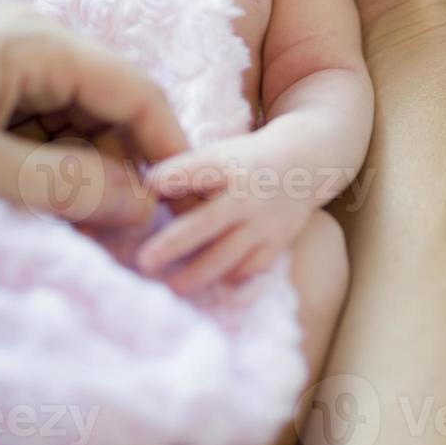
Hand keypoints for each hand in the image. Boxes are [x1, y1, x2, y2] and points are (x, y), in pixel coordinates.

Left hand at [0, 0, 189, 228]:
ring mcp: (10, 49)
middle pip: (107, 100)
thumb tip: (139, 205)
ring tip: (75, 220)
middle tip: (119, 230)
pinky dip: (51, 155)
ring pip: (77, 110)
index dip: (166, 144)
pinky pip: (43, 112)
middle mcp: (33, 35)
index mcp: (35, 42)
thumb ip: (59, 186)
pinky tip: (39, 194)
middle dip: (120, 163)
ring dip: (84, 164)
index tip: (179, 202)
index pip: (132, 88)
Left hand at [135, 131, 314, 294]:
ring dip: (197, 274)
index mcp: (228, 164)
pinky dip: (229, 281)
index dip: (171, 177)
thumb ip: (187, 174)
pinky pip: (250, 269)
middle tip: (144, 261)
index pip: (197, 170)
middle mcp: (246, 194)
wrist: (303, 163)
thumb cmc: (244, 160)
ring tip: (172, 288)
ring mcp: (264, 221)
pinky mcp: (277, 243)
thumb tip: (142, 194)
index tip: (147, 186)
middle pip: (207, 222)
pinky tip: (210, 290)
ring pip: (227, 254)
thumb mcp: (220, 154)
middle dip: (174, 243)